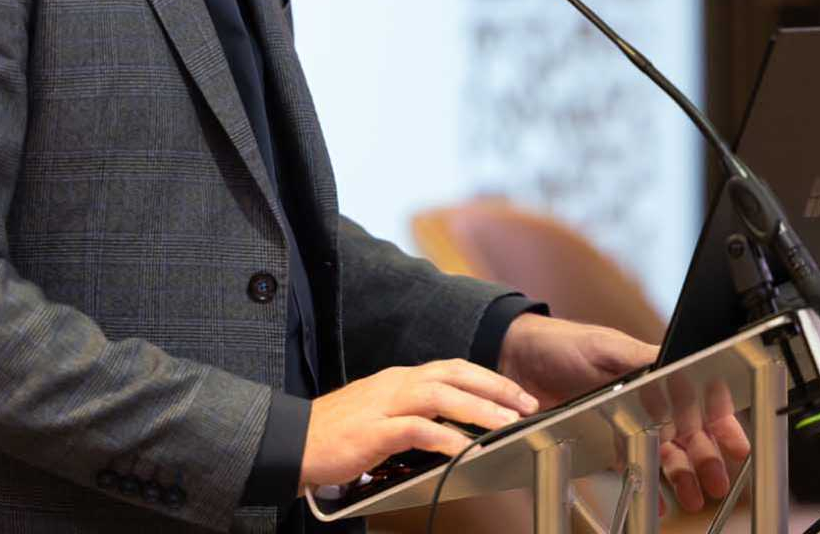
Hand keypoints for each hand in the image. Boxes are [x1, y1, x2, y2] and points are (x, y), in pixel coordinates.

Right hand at [299, 359, 539, 489]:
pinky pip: (418, 430)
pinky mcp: (374, 431)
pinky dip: (447, 438)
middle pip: (454, 373)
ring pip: (442, 395)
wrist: (292, 442)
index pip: (452, 368)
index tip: (517, 393)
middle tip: (526, 402)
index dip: (488, 378)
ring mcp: (384, 405)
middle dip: (495, 386)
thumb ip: (412, 413)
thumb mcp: (380, 415)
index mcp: (399, 380)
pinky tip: (467, 450)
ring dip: (479, 408)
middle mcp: (395, 384)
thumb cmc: (335, 434)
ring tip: (507, 423)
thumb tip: (451, 425)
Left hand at [497, 315, 750, 511]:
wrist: (516, 358)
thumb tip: (679, 367)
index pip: (699, 399)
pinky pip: (632, 467)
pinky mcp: (605, 443)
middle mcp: (647, 400)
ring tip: (693, 496)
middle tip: (716, 481)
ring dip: (682, 475)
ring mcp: (627, 423)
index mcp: (654, 373)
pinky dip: (648, 486)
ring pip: (666, 454)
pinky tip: (659, 502)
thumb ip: (641, 359)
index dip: (721, 422)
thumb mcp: (605, 346)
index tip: (736, 445)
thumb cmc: (563, 343)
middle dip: (707, 458)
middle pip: (689, 434)